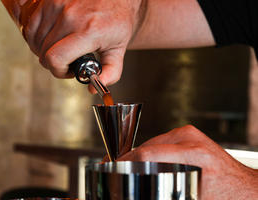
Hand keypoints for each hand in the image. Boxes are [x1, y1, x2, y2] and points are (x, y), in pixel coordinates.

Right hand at [22, 0, 144, 91]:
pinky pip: (31, 23)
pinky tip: (50, 36)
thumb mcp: (119, 49)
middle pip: (43, 52)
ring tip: (60, 47)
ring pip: (34, 38)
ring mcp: (57, 4)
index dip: (59, 71)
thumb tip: (92, 88)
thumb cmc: (118, 19)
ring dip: (43, 49)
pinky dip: (37, 34)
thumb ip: (110, 72)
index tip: (68, 71)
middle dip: (53, 62)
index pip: (55, 58)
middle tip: (67, 60)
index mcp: (89, 31)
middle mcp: (70, 16)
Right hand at [118, 125, 257, 199]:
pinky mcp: (189, 133)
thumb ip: (166, 188)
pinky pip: (162, 141)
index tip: (115, 165)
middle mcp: (190, 137)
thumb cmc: (226, 194)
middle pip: (148, 145)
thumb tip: (145, 187)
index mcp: (193, 153)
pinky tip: (148, 160)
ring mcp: (189, 133)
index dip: (127, 159)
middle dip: (131, 157)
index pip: (148, 152)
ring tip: (132, 165)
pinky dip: (153, 151)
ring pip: (154, 141)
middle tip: (119, 167)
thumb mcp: (194, 195)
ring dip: (142, 154)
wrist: (245, 187)